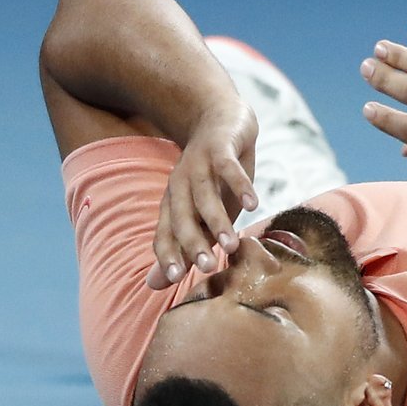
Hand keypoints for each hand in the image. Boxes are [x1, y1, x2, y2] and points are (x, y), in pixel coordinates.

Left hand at [146, 101, 258, 289]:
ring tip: (232, 243)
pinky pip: (229, 168)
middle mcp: (181, 185)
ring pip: (204, 195)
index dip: (169, 254)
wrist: (220, 119)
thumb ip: (183, 247)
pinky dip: (239, 185)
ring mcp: (199, 164)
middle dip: (193, 243)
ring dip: (217, 219)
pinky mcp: (220, 147)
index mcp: (174, 203)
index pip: (166, 233)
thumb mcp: (200, 213)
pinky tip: (254, 204)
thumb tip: (152, 286)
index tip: (177, 280)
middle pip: (182, 217)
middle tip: (208, 268)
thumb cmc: (214, 176)